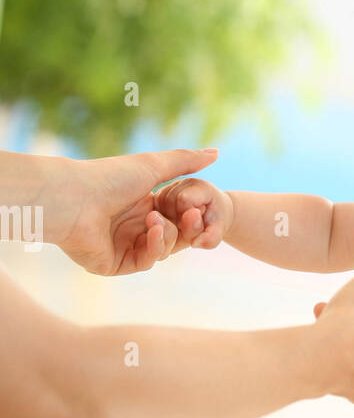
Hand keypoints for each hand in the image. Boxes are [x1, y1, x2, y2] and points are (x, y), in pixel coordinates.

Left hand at [52, 147, 219, 275]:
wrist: (74, 198)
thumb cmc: (109, 177)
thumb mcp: (153, 165)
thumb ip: (186, 161)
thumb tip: (216, 152)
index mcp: (140, 205)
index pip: (175, 217)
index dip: (190, 215)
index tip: (198, 209)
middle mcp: (132, 227)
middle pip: (173, 237)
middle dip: (183, 228)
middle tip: (190, 217)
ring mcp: (123, 247)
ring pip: (161, 250)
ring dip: (166, 235)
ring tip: (154, 219)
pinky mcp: (114, 264)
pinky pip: (145, 262)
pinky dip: (153, 247)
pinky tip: (151, 231)